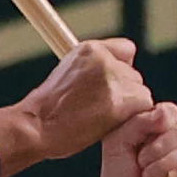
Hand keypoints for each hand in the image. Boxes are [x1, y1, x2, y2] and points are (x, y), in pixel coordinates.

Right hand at [0, 34, 147, 168]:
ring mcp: (114, 79)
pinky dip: (130, 117)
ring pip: (140, 92)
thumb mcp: (65, 74)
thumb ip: (92, 69)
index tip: (106, 84)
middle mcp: (104, 59)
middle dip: (122, 92)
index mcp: (89, 49)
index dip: (120, 68)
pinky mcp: (122, 100)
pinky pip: (143, 106)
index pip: (126, 51)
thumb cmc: (45, 110)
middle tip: (95, 108)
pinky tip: (108, 122)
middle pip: (133, 76)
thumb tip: (117, 75)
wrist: (34, 127)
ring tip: (98, 117)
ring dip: (126, 106)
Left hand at [85, 97, 176, 176]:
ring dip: (162, 167)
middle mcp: (175, 144)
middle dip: (155, 150)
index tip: (139, 141)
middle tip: (140, 165)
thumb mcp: (116, 145)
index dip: (158, 124)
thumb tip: (165, 113)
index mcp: (157, 131)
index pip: (170, 112)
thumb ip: (136, 123)